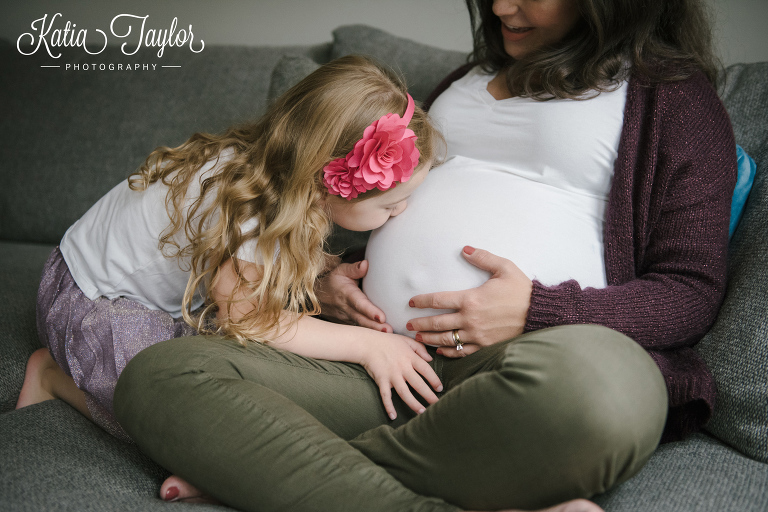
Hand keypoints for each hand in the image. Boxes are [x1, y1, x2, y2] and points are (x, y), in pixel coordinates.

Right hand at [316, 260, 392, 331]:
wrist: (318, 296)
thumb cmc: (333, 282)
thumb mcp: (341, 270)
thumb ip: (354, 268)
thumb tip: (366, 264)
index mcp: (346, 294)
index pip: (359, 303)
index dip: (370, 311)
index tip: (381, 317)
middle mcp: (346, 308)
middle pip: (361, 319)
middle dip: (375, 326)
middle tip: (388, 331)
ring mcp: (346, 319)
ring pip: (360, 327)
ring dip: (373, 332)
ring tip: (388, 336)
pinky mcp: (348, 324)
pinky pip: (359, 330)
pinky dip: (369, 334)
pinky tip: (381, 338)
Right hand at [360, 334, 442, 419]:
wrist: (366, 343)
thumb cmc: (387, 341)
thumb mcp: (406, 340)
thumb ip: (419, 348)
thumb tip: (430, 359)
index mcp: (410, 357)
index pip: (426, 370)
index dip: (434, 380)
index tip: (440, 388)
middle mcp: (402, 367)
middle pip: (418, 384)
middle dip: (429, 395)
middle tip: (437, 404)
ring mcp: (391, 375)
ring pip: (404, 393)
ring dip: (414, 403)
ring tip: (422, 412)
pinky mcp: (381, 380)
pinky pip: (385, 396)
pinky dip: (389, 406)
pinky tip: (393, 416)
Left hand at [407, 246, 531, 357]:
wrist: (539, 314)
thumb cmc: (522, 290)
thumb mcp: (504, 268)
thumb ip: (483, 257)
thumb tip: (465, 249)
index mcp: (471, 299)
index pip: (439, 300)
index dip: (422, 301)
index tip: (411, 302)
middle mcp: (470, 319)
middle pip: (437, 323)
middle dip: (420, 323)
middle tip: (408, 324)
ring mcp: (477, 335)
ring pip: (446, 339)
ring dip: (430, 339)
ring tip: (419, 337)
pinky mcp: (485, 346)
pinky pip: (462, 351)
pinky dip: (449, 352)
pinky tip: (441, 351)